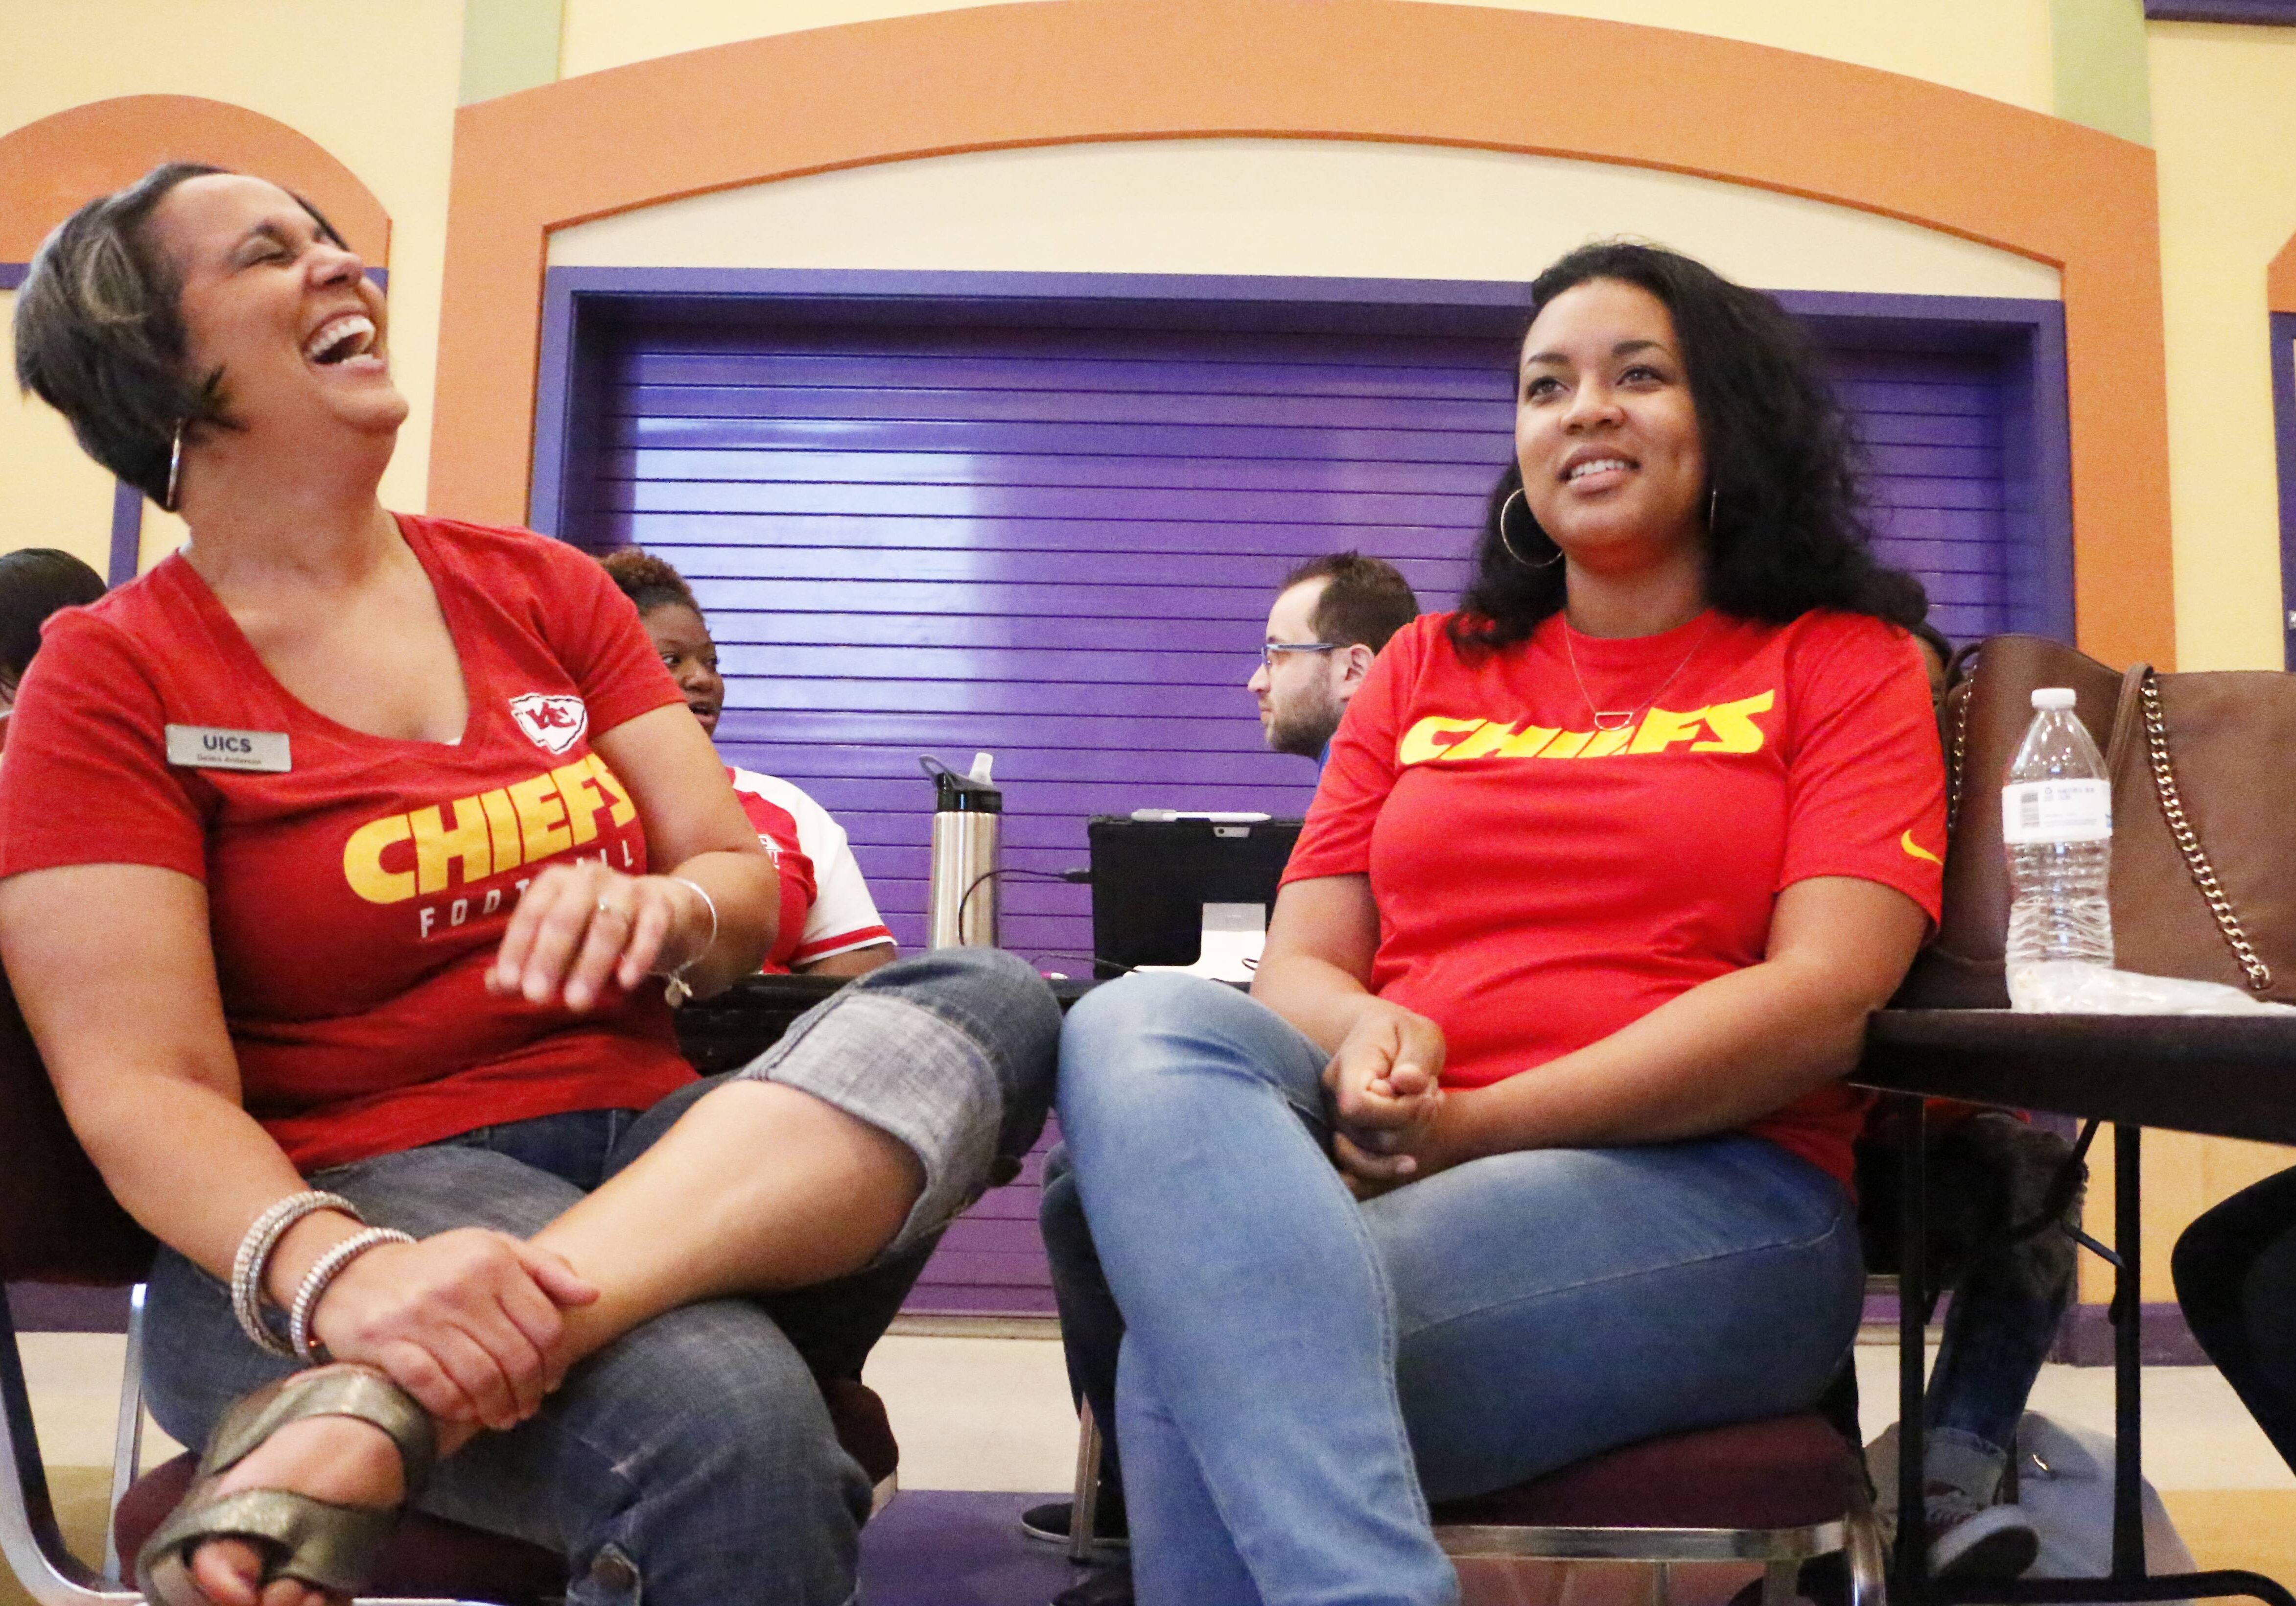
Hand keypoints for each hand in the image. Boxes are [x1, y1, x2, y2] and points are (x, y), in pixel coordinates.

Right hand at [308, 1229, 597, 1431]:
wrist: (352, 1272)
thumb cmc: (438, 1267)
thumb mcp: (493, 1250)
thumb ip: (546, 1269)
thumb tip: (592, 1295)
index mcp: (492, 1261)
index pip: (545, 1325)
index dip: (556, 1362)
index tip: (552, 1380)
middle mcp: (459, 1286)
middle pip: (517, 1357)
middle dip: (529, 1392)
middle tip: (527, 1408)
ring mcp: (421, 1315)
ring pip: (480, 1377)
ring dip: (497, 1407)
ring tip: (502, 1417)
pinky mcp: (386, 1343)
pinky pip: (433, 1386)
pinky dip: (455, 1406)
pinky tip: (465, 1412)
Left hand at [488, 862, 701, 1011]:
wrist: (660, 911)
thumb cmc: (593, 927)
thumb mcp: (559, 942)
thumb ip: (526, 961)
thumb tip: (495, 984)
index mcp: (556, 881)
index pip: (532, 913)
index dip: (518, 948)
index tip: (510, 985)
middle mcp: (590, 878)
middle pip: (566, 917)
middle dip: (549, 958)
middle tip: (536, 997)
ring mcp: (628, 889)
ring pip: (607, 926)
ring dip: (590, 965)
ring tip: (576, 1003)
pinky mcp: (661, 906)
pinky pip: (650, 929)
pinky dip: (638, 955)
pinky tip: (626, 982)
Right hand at [1322, 1004, 1447, 1196]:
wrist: (1383, 1041)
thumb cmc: (1404, 1035)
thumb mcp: (1420, 1034)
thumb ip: (1416, 1058)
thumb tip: (1406, 1083)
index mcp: (1347, 1066)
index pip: (1358, 1105)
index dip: (1396, 1110)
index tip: (1425, 1094)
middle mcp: (1332, 1098)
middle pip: (1366, 1136)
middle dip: (1412, 1122)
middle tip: (1434, 1095)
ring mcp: (1337, 1122)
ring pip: (1368, 1156)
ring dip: (1409, 1138)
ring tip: (1427, 1107)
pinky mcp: (1348, 1138)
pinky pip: (1359, 1169)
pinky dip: (1388, 1169)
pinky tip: (1411, 1163)